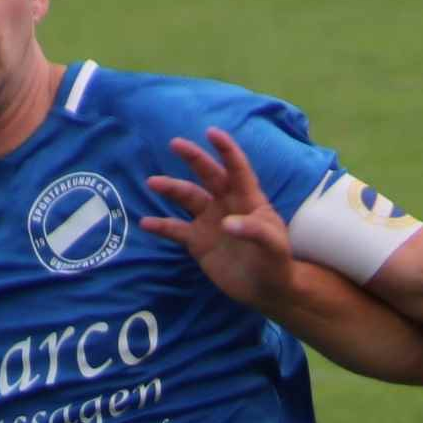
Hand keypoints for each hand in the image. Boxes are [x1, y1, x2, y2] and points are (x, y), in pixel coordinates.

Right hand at [143, 128, 293, 309]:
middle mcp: (227, 205)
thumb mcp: (273, 247)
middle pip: (208, 176)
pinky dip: (161, 227)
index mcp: (249, 200)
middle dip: (194, 159)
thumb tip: (227, 223)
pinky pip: (175, 230)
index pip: (237, 170)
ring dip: (171, 189)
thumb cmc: (276, 263)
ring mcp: (210, 222)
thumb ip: (255, 231)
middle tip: (175, 143)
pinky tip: (145, 223)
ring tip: (153, 182)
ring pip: (188, 198)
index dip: (226, 150)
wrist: (266, 290)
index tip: (212, 132)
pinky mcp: (198, 241)